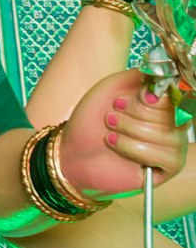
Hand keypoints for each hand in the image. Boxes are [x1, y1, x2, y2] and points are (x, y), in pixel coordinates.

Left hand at [61, 70, 188, 198]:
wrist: (73, 148)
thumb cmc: (92, 119)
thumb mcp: (112, 87)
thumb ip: (140, 78)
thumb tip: (163, 82)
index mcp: (162, 102)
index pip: (173, 95)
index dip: (146, 98)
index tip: (119, 101)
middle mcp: (172, 123)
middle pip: (170, 114)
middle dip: (134, 114)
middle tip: (110, 117)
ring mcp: (171, 146)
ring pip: (167, 134)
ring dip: (130, 130)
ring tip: (110, 132)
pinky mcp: (165, 169)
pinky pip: (164, 156)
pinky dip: (134, 148)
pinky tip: (116, 145)